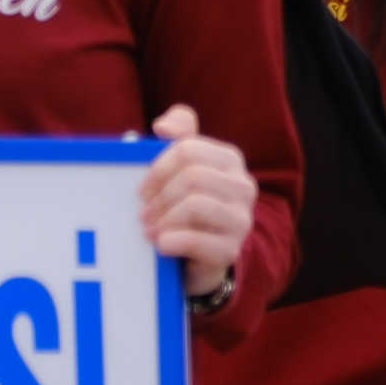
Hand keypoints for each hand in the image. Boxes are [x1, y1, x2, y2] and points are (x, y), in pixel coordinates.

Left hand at [141, 104, 255, 300]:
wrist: (200, 259)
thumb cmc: (185, 207)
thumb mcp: (180, 170)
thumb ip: (177, 137)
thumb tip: (162, 126)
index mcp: (230, 160)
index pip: (189, 150)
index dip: (158, 168)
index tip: (142, 190)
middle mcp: (243, 186)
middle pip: (193, 176)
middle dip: (161, 196)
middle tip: (143, 213)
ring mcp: (240, 219)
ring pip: (196, 205)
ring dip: (164, 218)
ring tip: (150, 229)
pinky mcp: (231, 250)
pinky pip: (198, 240)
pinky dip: (172, 241)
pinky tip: (161, 244)